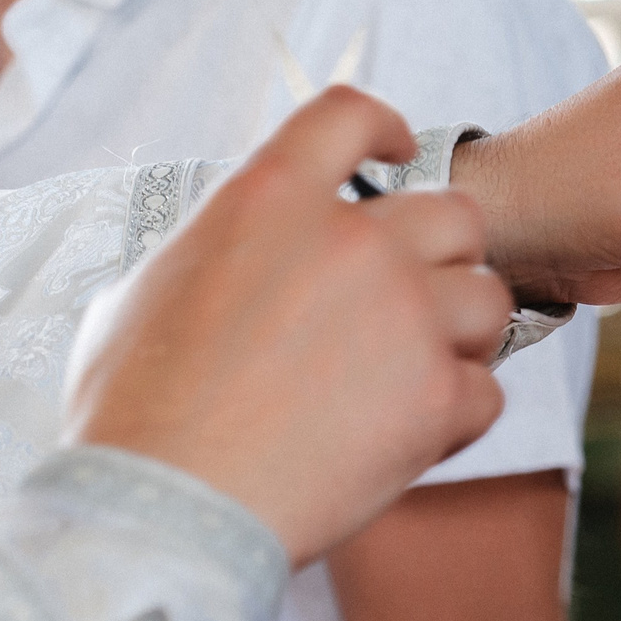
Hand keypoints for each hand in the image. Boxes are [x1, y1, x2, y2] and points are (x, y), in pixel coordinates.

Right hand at [67, 87, 513, 565]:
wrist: (166, 506)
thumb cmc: (132, 416)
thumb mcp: (139, 295)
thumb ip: (207, 258)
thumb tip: (214, 265)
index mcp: (268, 199)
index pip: (348, 114)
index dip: (386, 128)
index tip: (400, 150)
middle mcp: (350, 240)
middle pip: (454, 214)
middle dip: (447, 258)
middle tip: (420, 304)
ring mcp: (402, 314)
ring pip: (488, 300)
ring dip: (464, 338)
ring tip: (415, 380)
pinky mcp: (435, 395)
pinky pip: (487, 391)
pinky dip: (457, 418)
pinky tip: (411, 440)